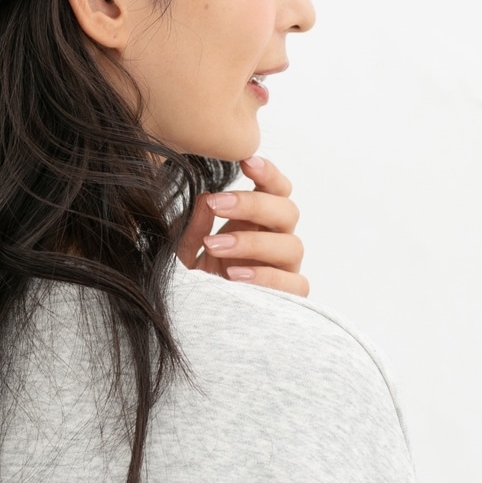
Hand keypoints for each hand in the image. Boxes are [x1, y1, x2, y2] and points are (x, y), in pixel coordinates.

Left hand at [176, 156, 307, 296]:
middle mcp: (278, 240)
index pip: (277, 189)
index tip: (246, 162)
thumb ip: (195, 226)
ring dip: (252, 242)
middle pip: (288, 210)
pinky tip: (234, 275)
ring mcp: (287, 269)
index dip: (268, 173)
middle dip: (252, 204)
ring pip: (292, 245)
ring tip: (214, 245)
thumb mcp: (187, 250)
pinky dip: (265, 277)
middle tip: (216, 203)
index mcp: (260, 220)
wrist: (201, 321)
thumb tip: (206, 199)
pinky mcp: (291, 299)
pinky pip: (294, 284)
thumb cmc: (198, 278)